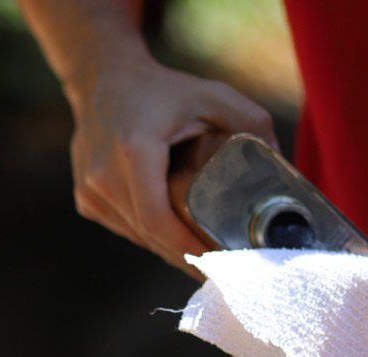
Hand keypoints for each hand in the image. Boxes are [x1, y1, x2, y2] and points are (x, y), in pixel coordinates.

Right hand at [66, 58, 274, 272]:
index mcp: (134, 150)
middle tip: (226, 265)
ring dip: (171, 246)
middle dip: (189, 254)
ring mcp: (90, 191)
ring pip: (139, 237)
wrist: (102, 80)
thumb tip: (282, 164)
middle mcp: (104, 176)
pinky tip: (174, 226)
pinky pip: (127, 229)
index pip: (159, 221)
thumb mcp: (213, 95)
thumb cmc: (162, 90)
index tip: (221, 265)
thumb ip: (252, 123)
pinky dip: (152, 233)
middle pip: (152, 235)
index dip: (190, 250)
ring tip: (205, 249)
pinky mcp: (86, 200)